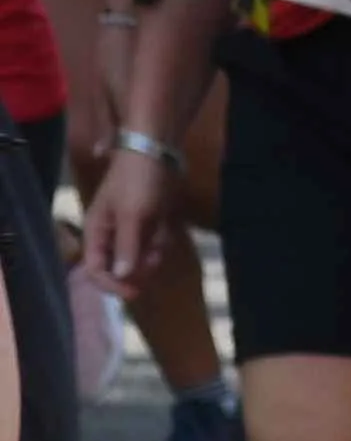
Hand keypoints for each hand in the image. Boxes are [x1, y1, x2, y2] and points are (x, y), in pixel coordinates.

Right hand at [79, 149, 175, 298]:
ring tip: (160, 250)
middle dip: (135, 271)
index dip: (111, 284)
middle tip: (152, 266)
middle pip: (116, 265)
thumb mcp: (132, 215)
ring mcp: (131, 224)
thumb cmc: (138, 180)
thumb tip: (120, 275)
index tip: (133, 292)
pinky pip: (152, 240)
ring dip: (150, 258)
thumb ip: (126, 246)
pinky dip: (159, 243)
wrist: (157, 148)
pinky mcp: (149, 217)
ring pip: (137, 255)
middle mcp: (110, 231)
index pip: (95, 269)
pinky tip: (166, 236)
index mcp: (97, 231)